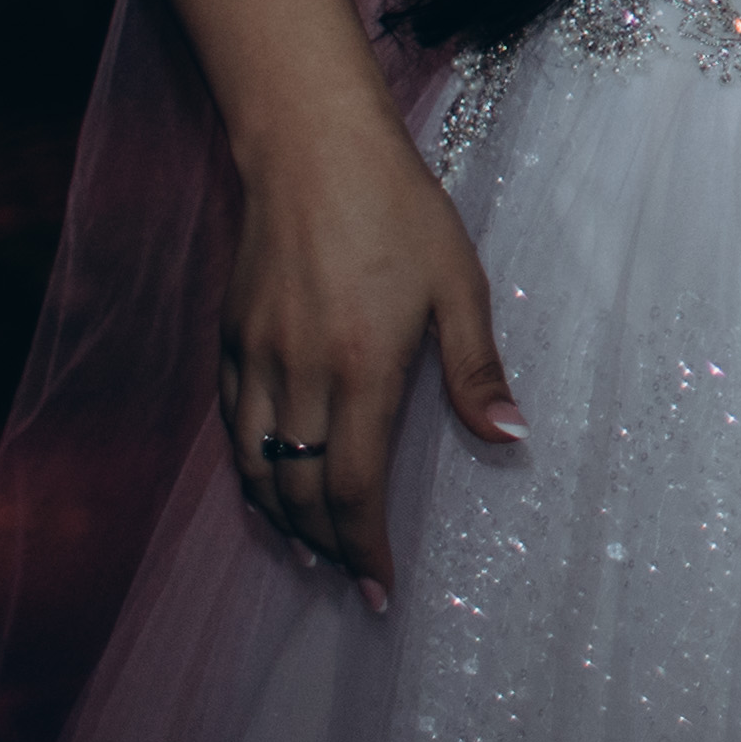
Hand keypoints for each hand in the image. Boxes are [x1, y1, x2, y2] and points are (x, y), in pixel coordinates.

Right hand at [215, 115, 524, 611]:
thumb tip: (510, 438)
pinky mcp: (230, 339)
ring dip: (280, 521)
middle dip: (326, 549)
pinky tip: (267, 484)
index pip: (353, 489)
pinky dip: (247, 470)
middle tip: (351, 582)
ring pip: (256, 468)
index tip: (381, 592)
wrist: (313, 149)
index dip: (365, 550)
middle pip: (301, 492)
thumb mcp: (458, 284)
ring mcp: (257, 358)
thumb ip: (477, 370)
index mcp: (363, 367)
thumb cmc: (399, 210)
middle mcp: (301, 373)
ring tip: (308, 553)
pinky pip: (231, 426)